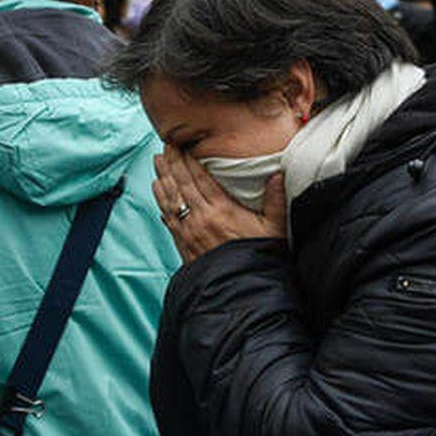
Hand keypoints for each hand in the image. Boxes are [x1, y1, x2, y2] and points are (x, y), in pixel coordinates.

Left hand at [153, 146, 286, 263]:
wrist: (241, 290)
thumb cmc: (260, 259)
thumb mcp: (275, 229)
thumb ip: (275, 201)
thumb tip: (277, 174)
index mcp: (222, 210)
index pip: (200, 177)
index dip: (188, 159)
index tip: (181, 145)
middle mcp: (201, 218)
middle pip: (182, 183)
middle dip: (172, 163)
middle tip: (166, 146)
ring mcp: (189, 231)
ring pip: (171, 198)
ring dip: (162, 178)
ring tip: (157, 161)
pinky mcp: (183, 244)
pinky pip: (167, 217)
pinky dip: (160, 200)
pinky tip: (157, 190)